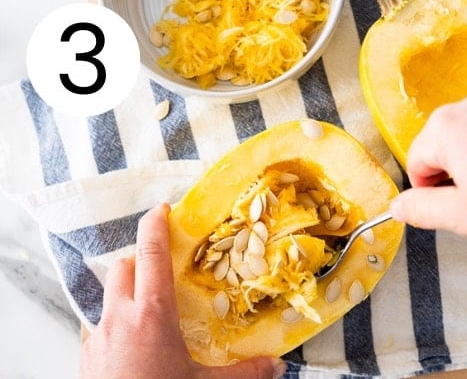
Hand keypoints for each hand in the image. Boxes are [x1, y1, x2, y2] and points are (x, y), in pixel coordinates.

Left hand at [80, 204, 284, 378]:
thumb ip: (242, 372)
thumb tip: (276, 366)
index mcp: (151, 314)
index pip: (150, 254)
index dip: (155, 225)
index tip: (162, 209)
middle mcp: (118, 319)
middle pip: (122, 268)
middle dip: (140, 258)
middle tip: (163, 264)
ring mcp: (97, 339)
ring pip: (108, 299)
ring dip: (127, 293)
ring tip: (150, 309)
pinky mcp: (86, 359)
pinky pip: (100, 329)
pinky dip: (116, 324)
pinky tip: (135, 344)